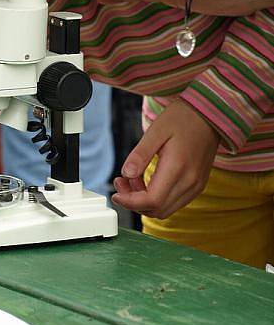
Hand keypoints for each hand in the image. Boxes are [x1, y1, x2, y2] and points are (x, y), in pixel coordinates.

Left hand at [111, 100, 219, 219]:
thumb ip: (140, 154)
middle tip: (122, 181)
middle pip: (158, 210)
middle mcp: (190, 182)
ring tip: (133, 178)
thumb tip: (126, 174)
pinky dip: (157, 197)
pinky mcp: (197, 185)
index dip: (130, 202)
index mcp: (178, 168)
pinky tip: (148, 180)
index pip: (152, 200)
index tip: (116, 194)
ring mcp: (196, 186)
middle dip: (134, 201)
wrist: (209, 115)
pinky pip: (174, 202)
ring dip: (145, 201)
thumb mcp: (156, 131)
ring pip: (166, 209)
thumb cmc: (182, 118)